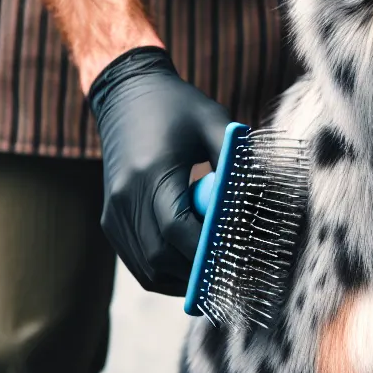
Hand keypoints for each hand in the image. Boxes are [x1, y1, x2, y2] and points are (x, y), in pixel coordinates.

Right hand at [88, 47, 229, 294]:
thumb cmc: (177, 106)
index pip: (176, 228)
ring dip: (183, 279)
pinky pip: (138, 260)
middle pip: (160, 257)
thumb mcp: (214, 123)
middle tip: (234, 275)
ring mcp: (114, 212)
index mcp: (151, 173)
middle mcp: (125, 198)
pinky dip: (165, 271)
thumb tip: (261, 201)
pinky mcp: (111, 219)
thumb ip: (237, 162)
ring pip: (148, 268)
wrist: (126, 94)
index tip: (239, 258)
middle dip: (199, 274)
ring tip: (216, 275)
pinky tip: (192, 265)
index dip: (207, 251)